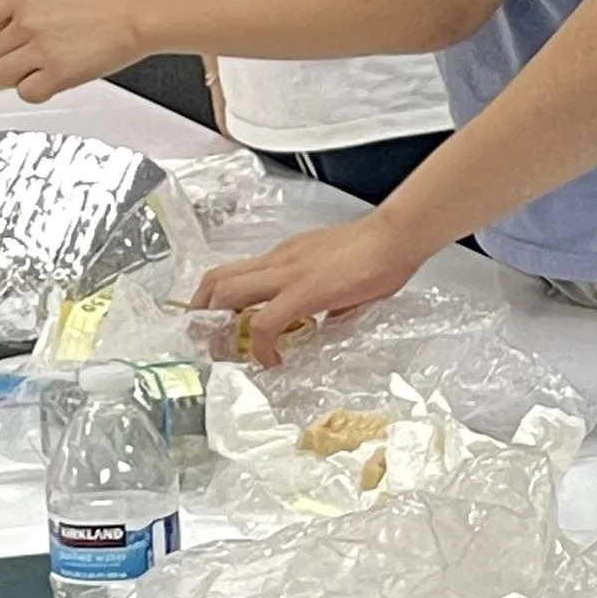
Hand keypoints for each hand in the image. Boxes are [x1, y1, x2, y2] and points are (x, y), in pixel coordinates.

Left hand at [0, 0, 143, 100]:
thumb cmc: (102, 0)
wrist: (135, 16)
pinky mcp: (58, 73)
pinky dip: (35, 89)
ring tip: (23, 74)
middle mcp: (26, 21)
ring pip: (3, 73)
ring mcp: (41, 49)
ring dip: (7, 78)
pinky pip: (29, 90)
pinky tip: (50, 79)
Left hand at [193, 214, 424, 363]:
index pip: (237, 274)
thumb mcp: (341, 277)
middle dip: (201, 312)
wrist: (396, 237)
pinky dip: (261, 346)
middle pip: (216, 279)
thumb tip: (327, 319)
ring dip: (218, 326)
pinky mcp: (303, 291)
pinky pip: (265, 321)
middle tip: (207, 341)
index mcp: (286, 257)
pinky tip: (272, 360)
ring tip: (229, 353)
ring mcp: (287, 273)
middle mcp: (278, 261)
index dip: (218, 301)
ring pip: (227, 293)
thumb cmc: (379, 253)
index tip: (220, 326)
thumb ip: (326, 295)